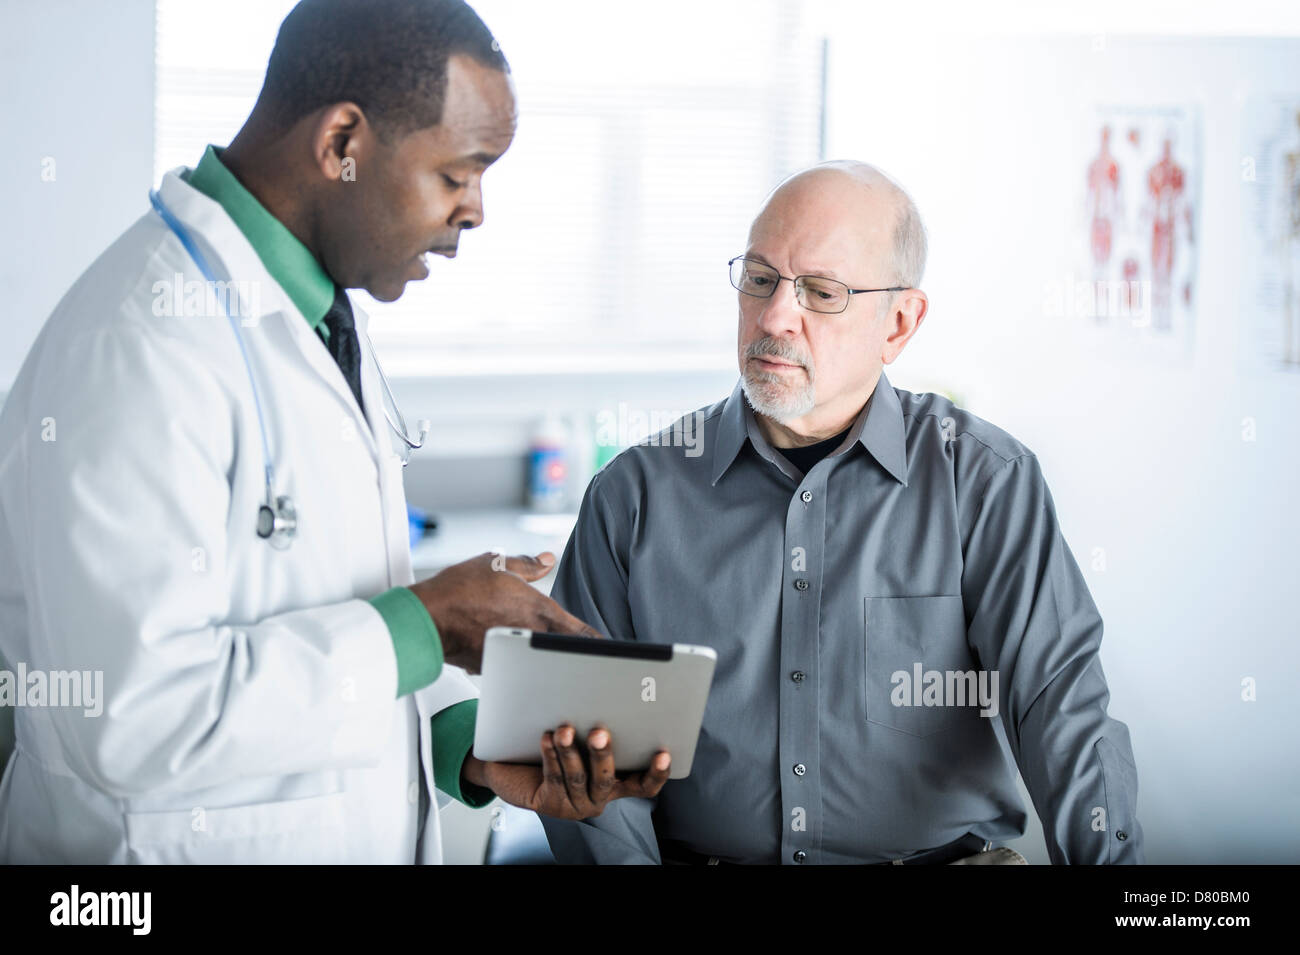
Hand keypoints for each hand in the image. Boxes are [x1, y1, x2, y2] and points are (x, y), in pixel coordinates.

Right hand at [408, 551, 601, 673]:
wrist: (427, 618)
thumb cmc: (459, 590)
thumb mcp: (497, 564)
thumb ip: (527, 564)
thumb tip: (547, 558)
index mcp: (539, 610)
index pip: (581, 632)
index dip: (599, 642)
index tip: (612, 649)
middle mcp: (531, 634)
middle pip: (564, 649)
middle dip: (573, 651)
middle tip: (586, 656)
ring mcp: (514, 655)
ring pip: (538, 658)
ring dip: (543, 656)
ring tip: (544, 653)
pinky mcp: (494, 666)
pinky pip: (513, 664)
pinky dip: (515, 660)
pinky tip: (506, 651)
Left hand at [463, 724, 670, 818]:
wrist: (519, 769)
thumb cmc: (562, 747)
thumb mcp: (586, 741)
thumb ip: (603, 729)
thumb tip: (611, 693)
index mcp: (617, 784)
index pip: (644, 785)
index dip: (656, 773)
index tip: (663, 753)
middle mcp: (599, 798)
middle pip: (607, 778)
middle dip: (603, 754)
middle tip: (599, 732)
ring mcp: (575, 805)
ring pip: (577, 777)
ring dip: (571, 751)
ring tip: (565, 729)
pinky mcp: (551, 805)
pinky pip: (553, 778)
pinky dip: (551, 756)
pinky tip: (547, 737)